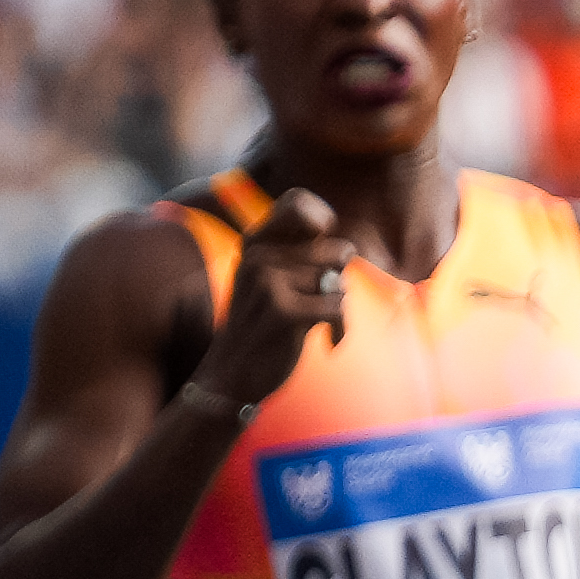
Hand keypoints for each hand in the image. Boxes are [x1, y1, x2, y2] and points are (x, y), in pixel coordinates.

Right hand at [189, 188, 348, 413]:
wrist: (232, 376)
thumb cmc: (264, 328)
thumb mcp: (273, 284)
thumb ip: (301, 258)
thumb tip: (347, 249)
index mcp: (254, 243)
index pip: (298, 202)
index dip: (324, 220)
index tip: (324, 251)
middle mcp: (258, 255)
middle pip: (335, 251)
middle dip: (340, 282)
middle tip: (327, 304)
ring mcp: (267, 281)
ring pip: (339, 281)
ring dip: (340, 309)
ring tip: (322, 327)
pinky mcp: (282, 311)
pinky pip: (338, 307)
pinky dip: (341, 329)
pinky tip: (328, 343)